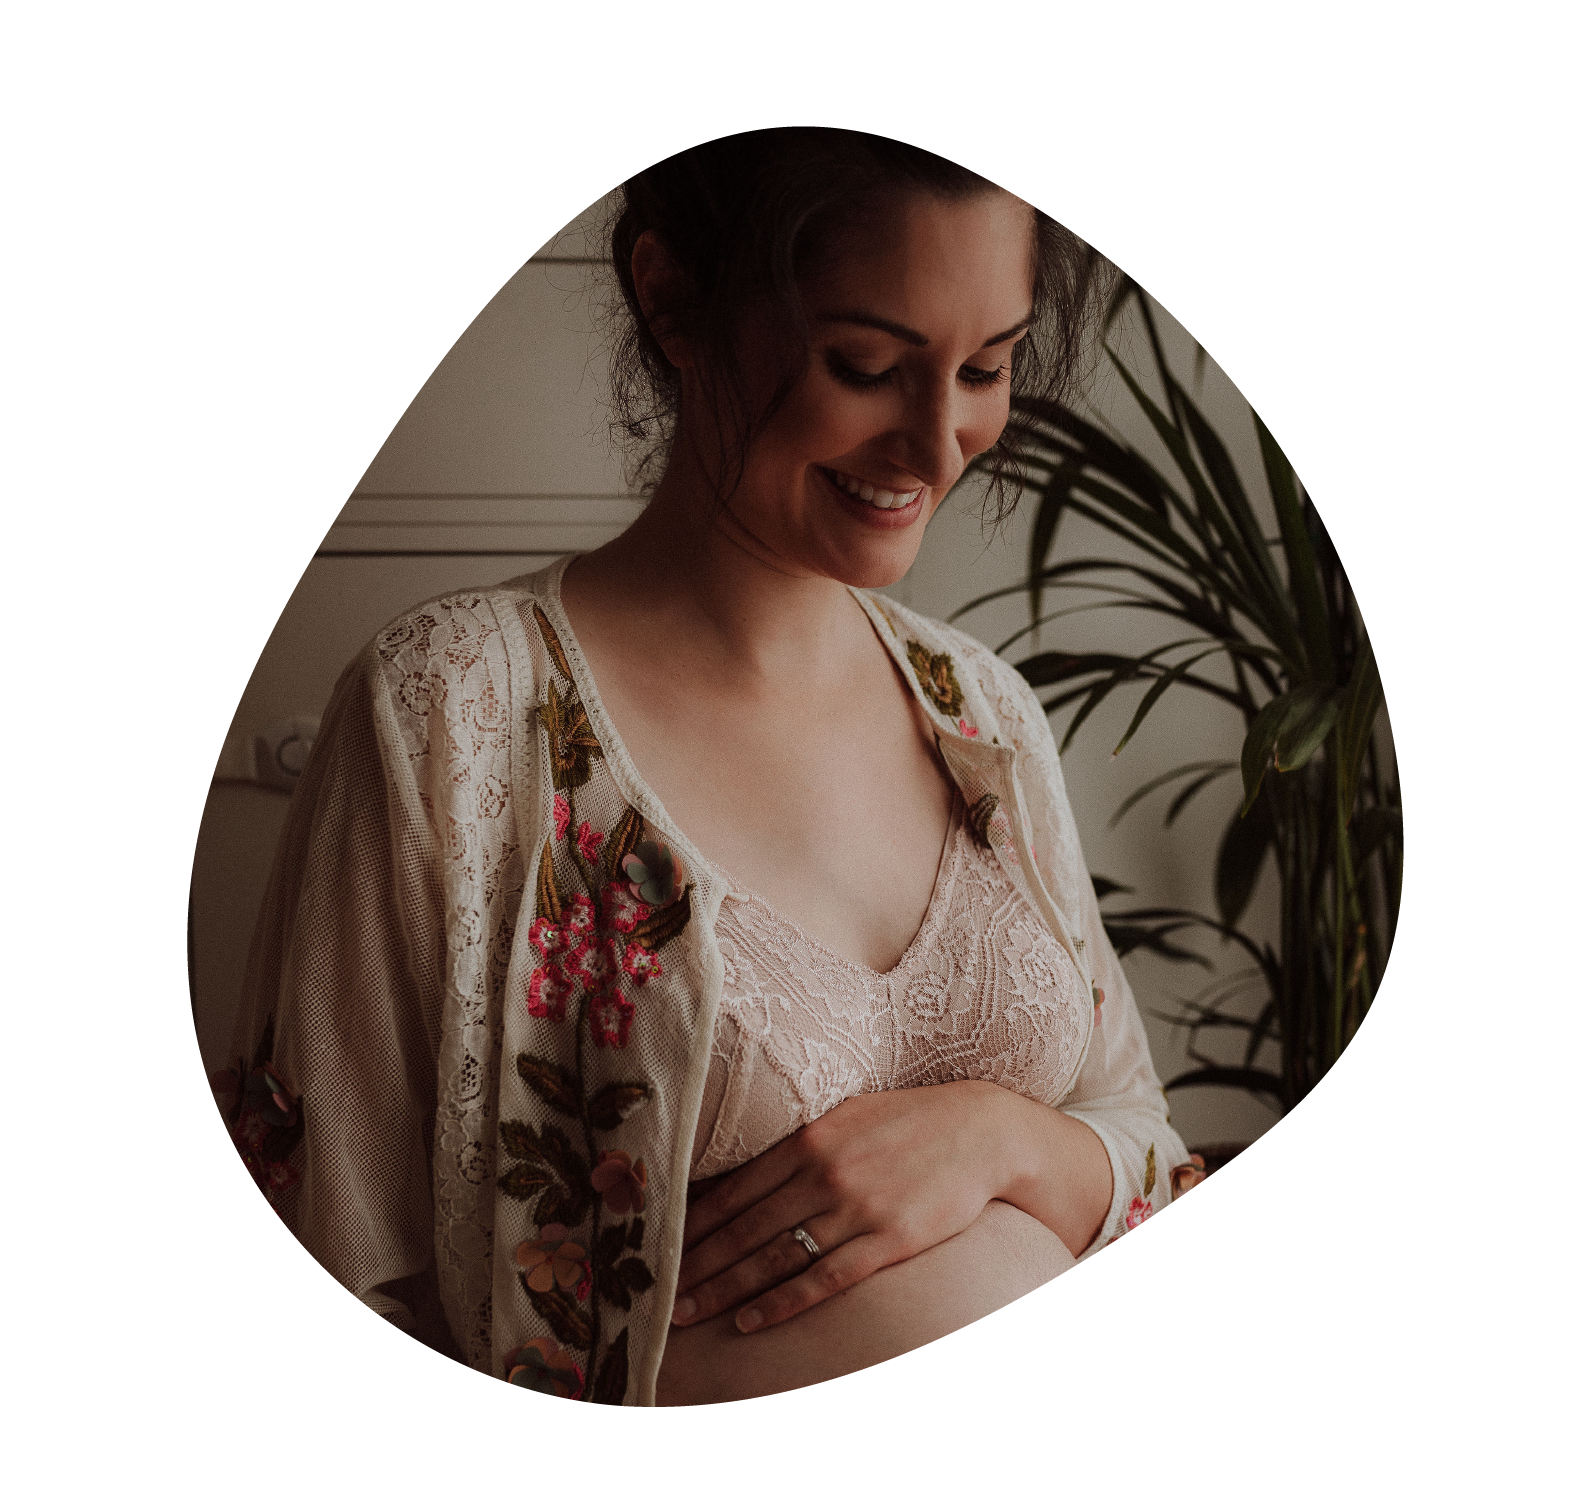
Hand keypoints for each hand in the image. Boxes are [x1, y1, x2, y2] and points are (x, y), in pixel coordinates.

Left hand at [671, 1078, 1016, 1335]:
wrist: (981, 1131)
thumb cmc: (908, 1121)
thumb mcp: (845, 1115)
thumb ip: (798, 1143)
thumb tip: (746, 1170)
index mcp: (807, 1140)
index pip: (734, 1190)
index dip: (693, 1225)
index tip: (659, 1248)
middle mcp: (823, 1174)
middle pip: (744, 1229)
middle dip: (697, 1265)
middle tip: (658, 1293)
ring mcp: (855, 1209)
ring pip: (774, 1258)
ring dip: (726, 1289)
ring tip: (689, 1313)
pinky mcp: (888, 1241)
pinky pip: (824, 1280)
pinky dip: (782, 1303)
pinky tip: (751, 1321)